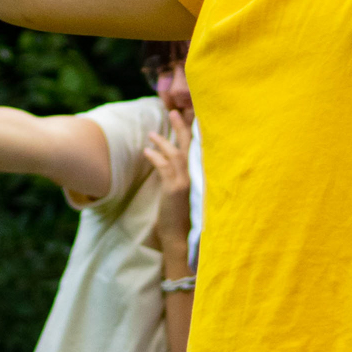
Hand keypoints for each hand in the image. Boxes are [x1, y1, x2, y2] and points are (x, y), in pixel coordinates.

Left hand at [141, 114, 191, 252]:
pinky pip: (163, 166)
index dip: (195, 133)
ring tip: (151, 134)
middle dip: (181, 127)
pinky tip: (147, 151)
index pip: (200, 149)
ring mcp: (187, 182)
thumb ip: (186, 177)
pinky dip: (155, 156)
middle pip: (190, 146)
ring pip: (175, 153)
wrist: (181, 238)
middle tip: (173, 113)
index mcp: (204, 177)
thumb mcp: (189, 195)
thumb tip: (176, 162)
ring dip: (163, 141)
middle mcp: (199, 176)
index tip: (189, 118)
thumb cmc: (184, 218)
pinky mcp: (174, 189)